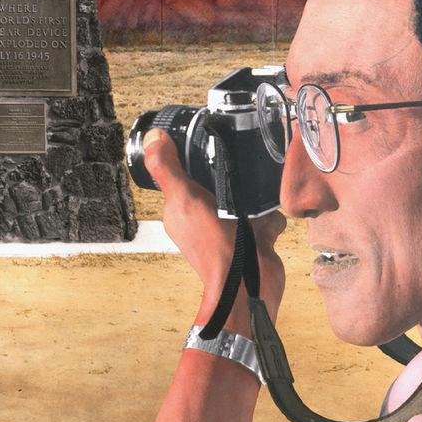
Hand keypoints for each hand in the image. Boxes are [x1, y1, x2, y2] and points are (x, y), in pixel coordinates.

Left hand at [140, 129, 285, 332]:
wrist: (249, 284)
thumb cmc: (213, 244)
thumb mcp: (184, 199)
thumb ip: (168, 169)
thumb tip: (153, 137)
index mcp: (180, 206)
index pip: (184, 169)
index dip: (194, 155)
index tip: (207, 141)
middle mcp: (202, 214)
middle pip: (218, 179)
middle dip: (232, 177)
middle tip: (236, 178)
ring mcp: (228, 225)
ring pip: (246, 194)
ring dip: (253, 198)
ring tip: (251, 206)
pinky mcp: (253, 233)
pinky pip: (265, 213)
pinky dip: (268, 217)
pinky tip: (264, 223)